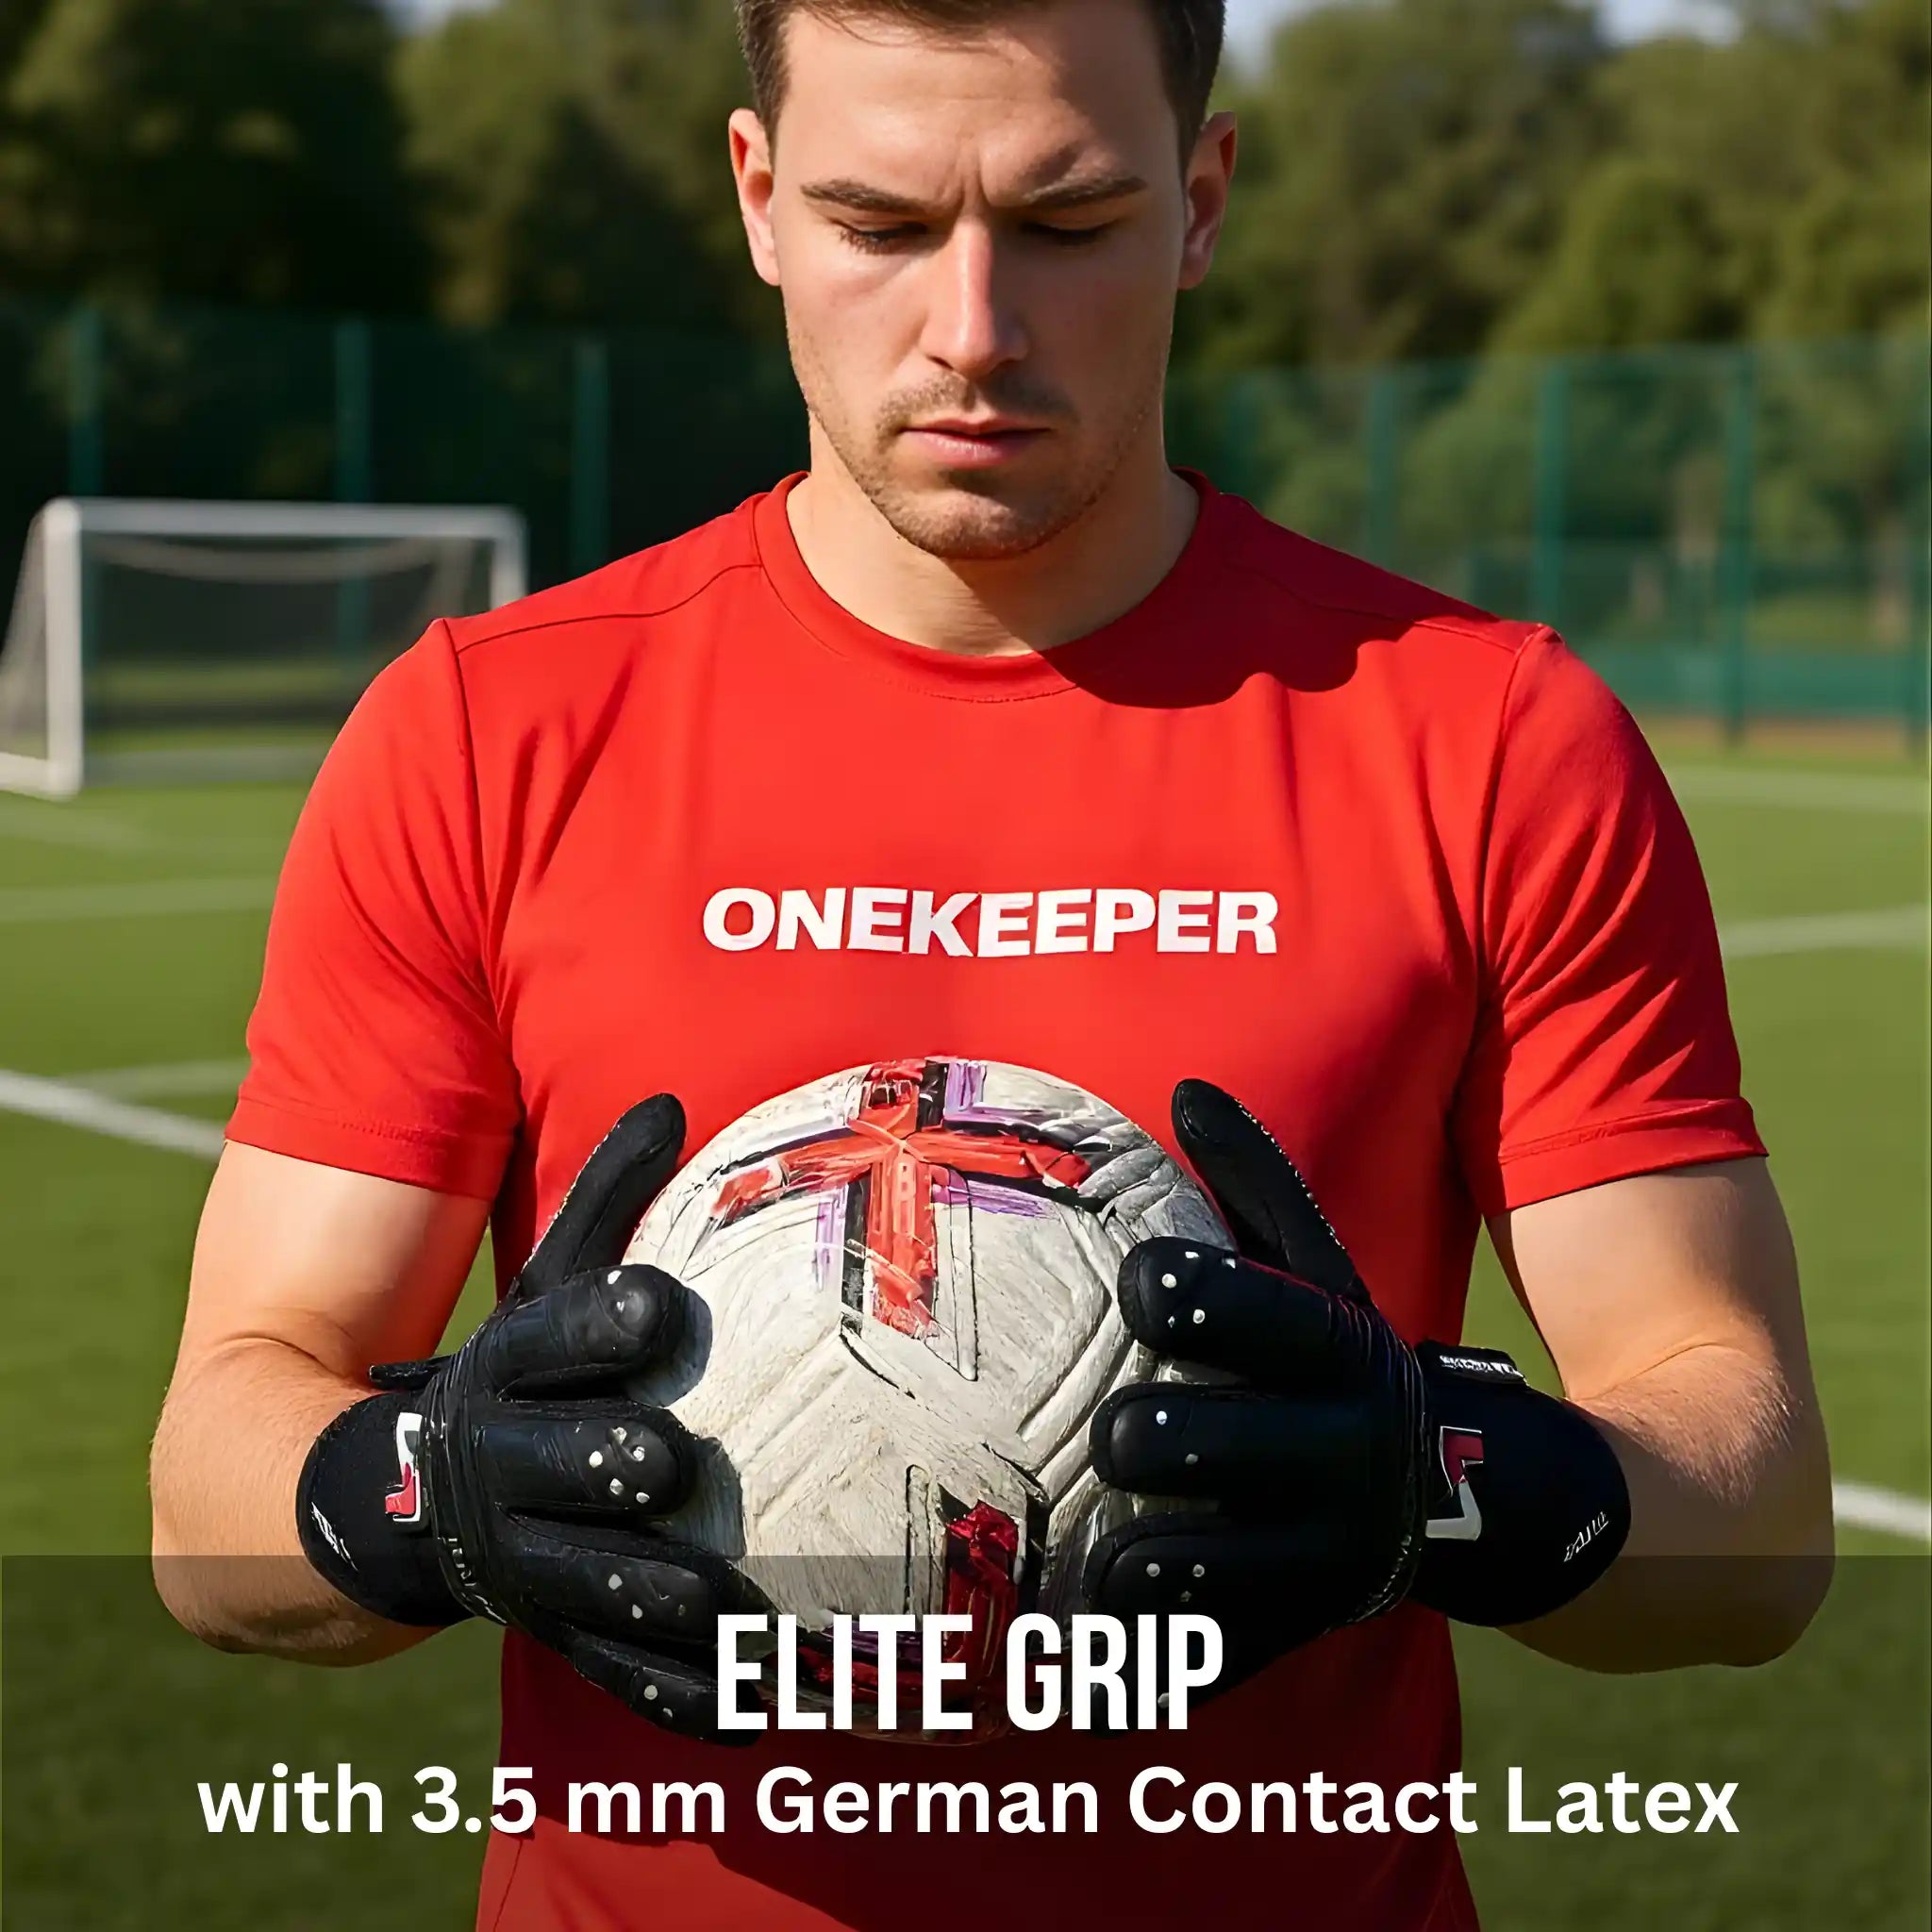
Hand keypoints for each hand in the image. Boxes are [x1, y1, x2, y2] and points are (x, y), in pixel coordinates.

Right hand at [297, 1098, 769, 1740]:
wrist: (382, 1505)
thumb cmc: (505, 1369)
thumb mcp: (540, 1280)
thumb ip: (606, 1197)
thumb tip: (668, 1095)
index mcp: (510, 1371)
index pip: (551, 1338)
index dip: (601, 1322)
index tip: (658, 1305)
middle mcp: (510, 1467)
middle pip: (559, 1465)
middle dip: (607, 1463)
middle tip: (667, 1461)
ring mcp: (527, 1562)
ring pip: (588, 1580)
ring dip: (650, 1591)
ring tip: (726, 1600)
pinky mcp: (556, 1630)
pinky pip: (615, 1670)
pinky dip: (677, 1693)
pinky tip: (751, 1704)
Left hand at [1085, 1080, 1628, 1683]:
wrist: (1502, 1502)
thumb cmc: (1363, 1360)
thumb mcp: (1330, 1270)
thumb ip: (1258, 1180)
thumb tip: (1185, 1085)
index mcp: (1332, 1349)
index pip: (1244, 1309)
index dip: (1174, 1291)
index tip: (1139, 1281)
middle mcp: (1328, 1450)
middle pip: (1176, 1439)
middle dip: (1129, 1433)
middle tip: (1116, 1431)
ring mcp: (1317, 1553)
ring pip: (1182, 1565)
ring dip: (1124, 1558)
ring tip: (1094, 1544)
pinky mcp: (1299, 1630)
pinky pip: (1204, 1661)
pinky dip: (1140, 1671)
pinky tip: (1079, 1667)